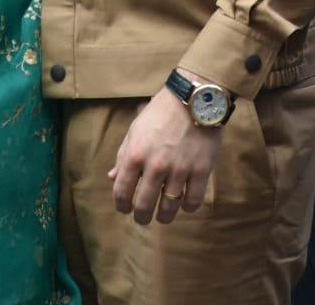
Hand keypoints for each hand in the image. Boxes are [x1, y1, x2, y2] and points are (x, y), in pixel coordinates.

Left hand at [109, 86, 223, 225]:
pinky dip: (188, 207)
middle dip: (141, 216)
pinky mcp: (201, 170)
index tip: (125, 208)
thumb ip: (123, 155)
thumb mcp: (136, 128)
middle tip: (143, 218)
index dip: (121, 205)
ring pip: (169, 208)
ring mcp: (180, 169)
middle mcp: (155, 166)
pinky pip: (193, 200)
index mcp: (135, 154)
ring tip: (164, 216)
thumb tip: (113, 178)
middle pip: (144, 206)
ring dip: (164, 216)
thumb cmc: (161, 111)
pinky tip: (185, 203)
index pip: (122, 192)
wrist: (194, 96)